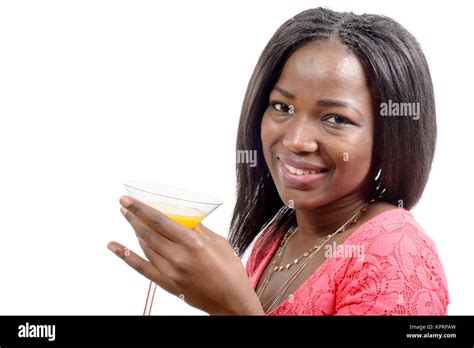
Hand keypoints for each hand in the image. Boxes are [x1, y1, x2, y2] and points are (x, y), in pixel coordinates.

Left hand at [107, 195, 263, 314]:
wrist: (232, 302)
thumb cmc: (230, 272)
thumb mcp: (219, 243)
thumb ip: (198, 229)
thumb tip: (183, 216)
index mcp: (193, 243)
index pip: (160, 221)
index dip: (141, 208)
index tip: (128, 199)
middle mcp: (179, 257)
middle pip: (148, 232)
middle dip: (133, 217)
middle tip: (125, 206)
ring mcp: (171, 272)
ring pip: (145, 247)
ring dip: (134, 231)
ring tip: (128, 219)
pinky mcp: (167, 284)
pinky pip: (141, 267)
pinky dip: (125, 256)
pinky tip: (115, 246)